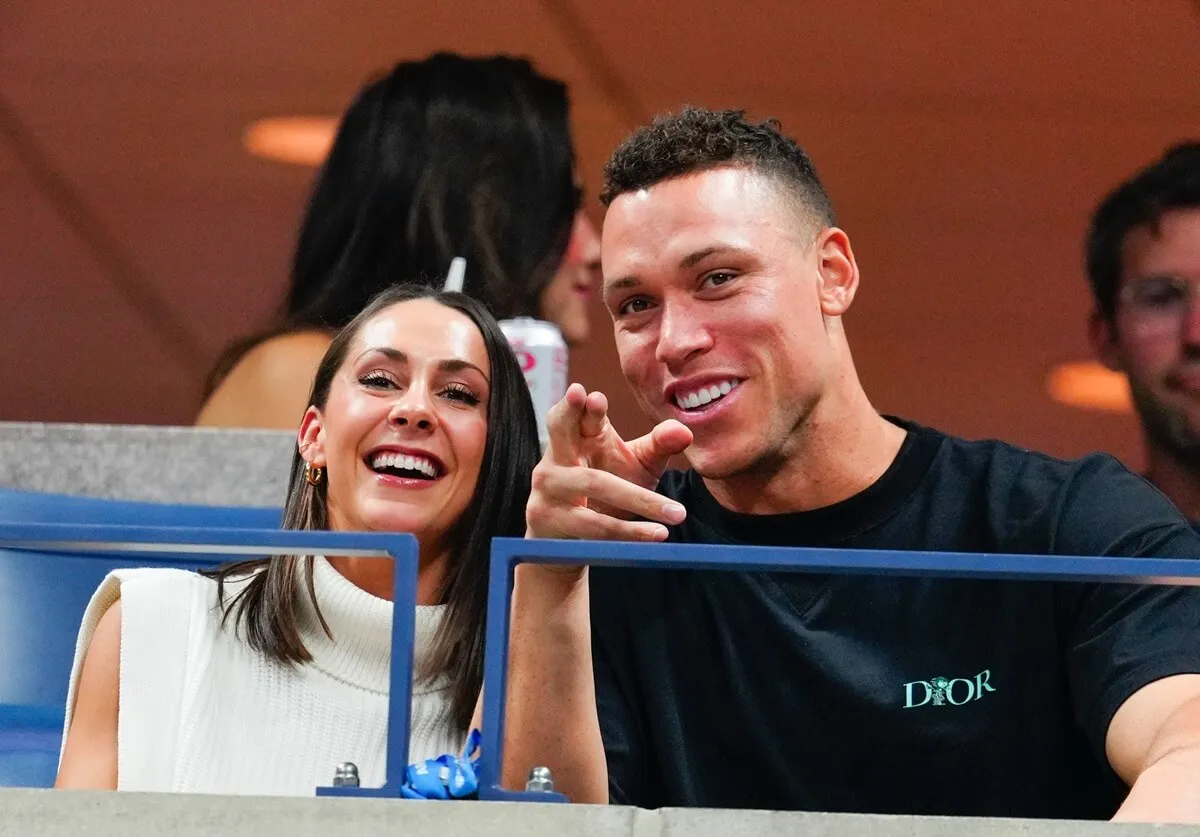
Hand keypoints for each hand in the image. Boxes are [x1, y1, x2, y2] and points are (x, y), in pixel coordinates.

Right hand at [526, 383, 693, 541]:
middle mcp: (557, 456)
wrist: (571, 538)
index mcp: (578, 435)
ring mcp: (549, 488)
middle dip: (572, 413)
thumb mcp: (636, 464)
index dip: (582, 404)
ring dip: (638, 499)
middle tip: (593, 399)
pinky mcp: (549, 519)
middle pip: (560, 430)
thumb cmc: (607, 489)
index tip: (594, 396)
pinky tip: (657, 534)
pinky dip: (629, 531)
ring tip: (677, 513)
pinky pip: (594, 525)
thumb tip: (684, 430)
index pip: (577, 413)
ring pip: (593, 484)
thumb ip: (658, 446)